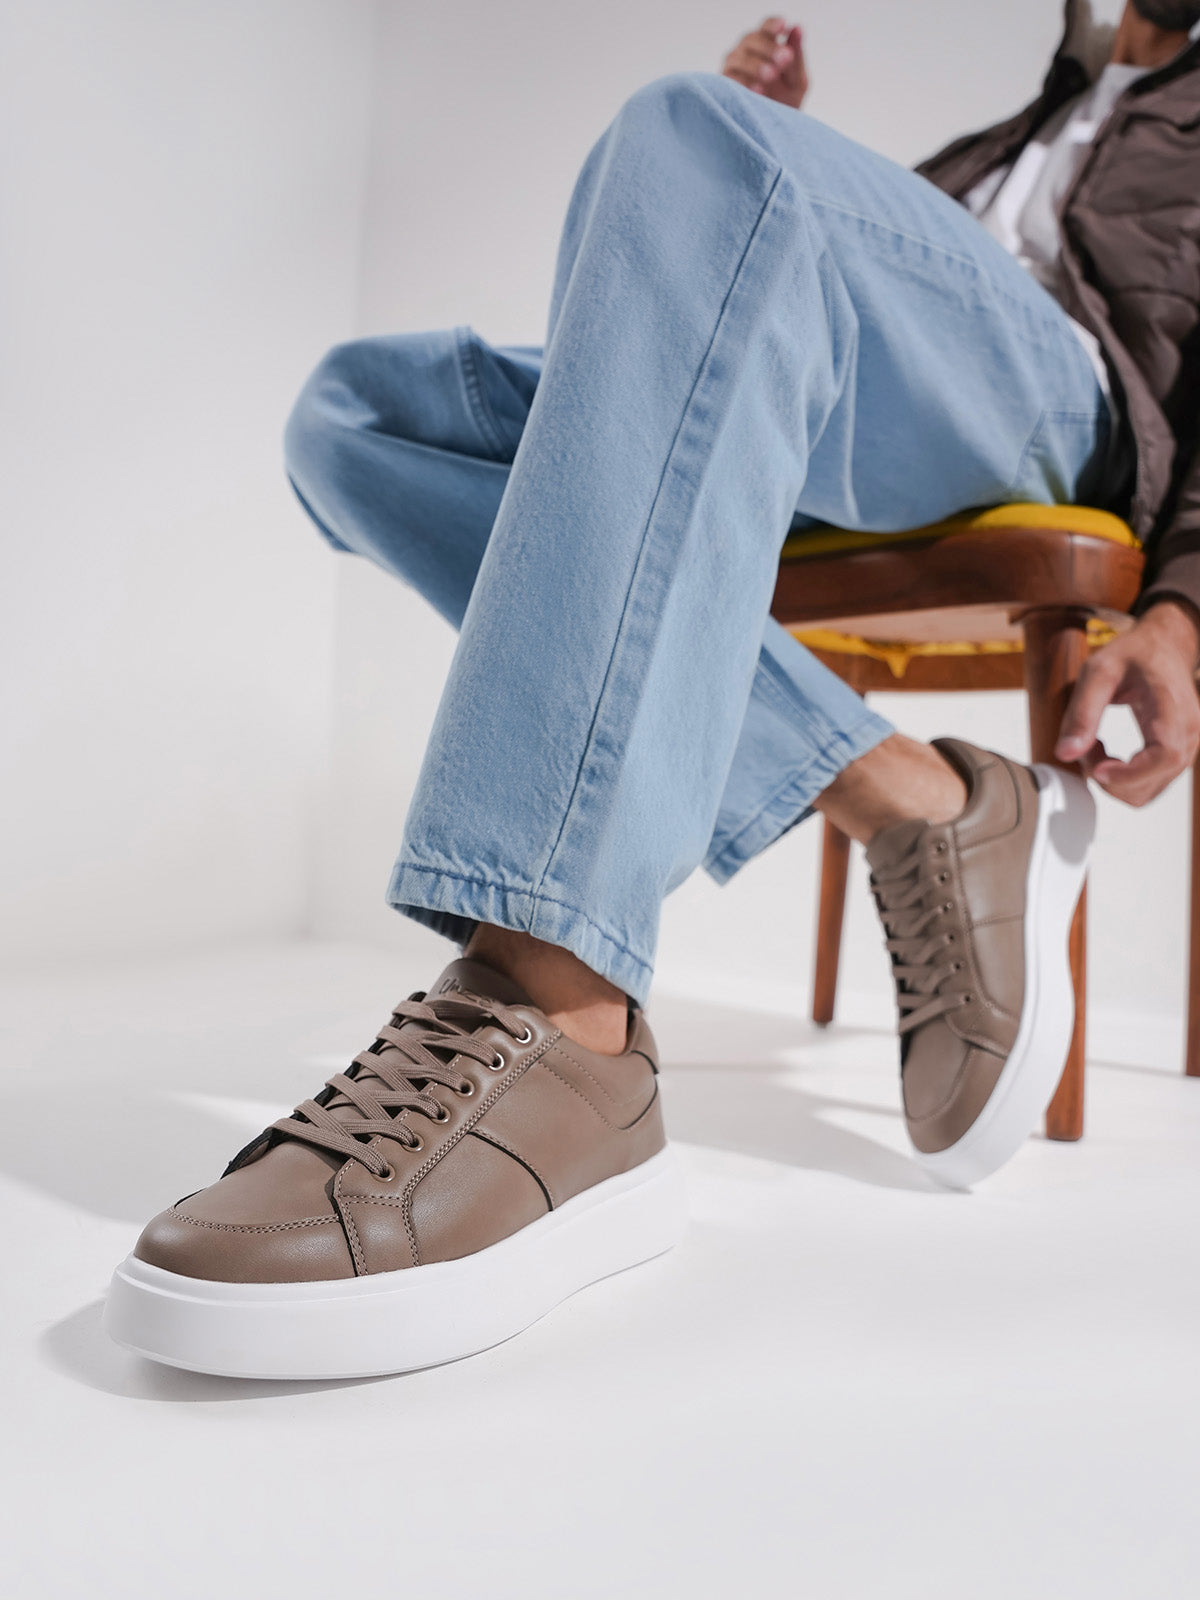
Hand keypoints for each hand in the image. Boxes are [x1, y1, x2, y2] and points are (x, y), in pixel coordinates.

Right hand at [722, 16, 807, 108]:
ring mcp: (732, 68)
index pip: (766, 28)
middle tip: (784, 59)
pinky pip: (730, 81)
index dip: (773, 25)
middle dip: (768, 48)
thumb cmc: (785, 103)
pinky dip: (743, 84)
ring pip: (738, 58)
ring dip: (755, 65)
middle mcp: (745, 52)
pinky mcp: (723, 88)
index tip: (783, 27)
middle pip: (752, 39)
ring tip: (771, 76)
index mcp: (765, 46)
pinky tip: (757, 90)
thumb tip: (798, 28)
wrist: (773, 133)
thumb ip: (797, 57)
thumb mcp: (797, 81)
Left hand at [1054, 599, 1199, 804]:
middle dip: (1109, 778)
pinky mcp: (1176, 755)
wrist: (1165, 647)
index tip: (1096, 769)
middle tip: (1085, 748)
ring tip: (1094, 747)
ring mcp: (1187, 747)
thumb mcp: (1098, 672)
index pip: (1164, 755)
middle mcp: (1189, 733)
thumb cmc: (1134, 655)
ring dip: (1112, 781)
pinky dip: (1122, 779)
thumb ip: (1082, 713)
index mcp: (1174, 708)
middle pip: (1152, 783)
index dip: (1129, 773)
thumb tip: (1065, 754)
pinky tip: (1107, 753)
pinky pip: (1148, 784)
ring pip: (1148, 791)